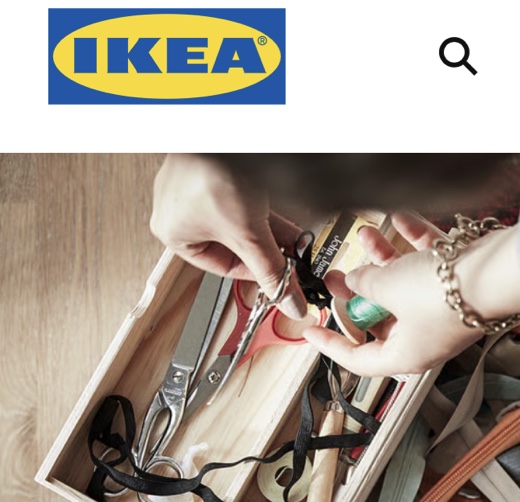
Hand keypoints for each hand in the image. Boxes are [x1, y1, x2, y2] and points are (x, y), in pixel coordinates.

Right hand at [150, 154, 307, 319]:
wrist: (226, 130)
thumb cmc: (216, 173)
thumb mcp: (250, 235)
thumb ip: (271, 271)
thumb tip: (286, 300)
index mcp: (173, 233)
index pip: (221, 266)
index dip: (255, 275)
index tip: (279, 280)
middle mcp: (177, 210)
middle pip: (231, 244)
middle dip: (265, 251)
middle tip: (290, 260)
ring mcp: (192, 186)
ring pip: (237, 221)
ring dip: (268, 231)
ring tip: (293, 239)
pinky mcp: (211, 167)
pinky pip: (237, 198)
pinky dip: (261, 209)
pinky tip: (284, 217)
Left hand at [304, 213, 519, 375]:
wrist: (494, 272)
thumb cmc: (447, 294)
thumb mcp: (388, 287)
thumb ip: (365, 284)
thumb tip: (356, 281)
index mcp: (406, 356)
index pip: (360, 360)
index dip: (332, 345)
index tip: (312, 332)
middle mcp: (425, 339)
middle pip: (381, 319)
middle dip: (358, 292)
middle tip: (337, 274)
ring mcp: (442, 312)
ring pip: (404, 289)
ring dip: (383, 261)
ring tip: (365, 236)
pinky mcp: (458, 287)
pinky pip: (429, 266)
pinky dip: (413, 244)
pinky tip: (401, 220)